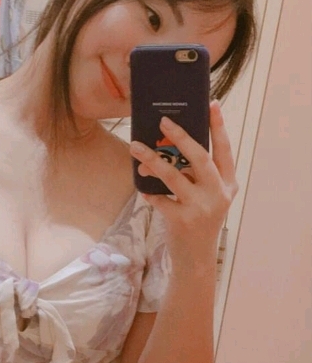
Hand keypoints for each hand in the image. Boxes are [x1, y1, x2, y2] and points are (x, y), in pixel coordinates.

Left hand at [130, 102, 237, 269]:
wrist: (195, 258)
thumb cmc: (198, 221)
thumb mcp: (207, 197)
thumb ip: (198, 175)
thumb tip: (172, 145)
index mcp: (228, 184)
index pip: (225, 150)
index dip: (219, 127)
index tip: (212, 104)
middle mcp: (218, 194)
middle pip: (200, 157)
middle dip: (181, 136)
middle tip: (163, 121)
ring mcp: (201, 208)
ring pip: (174, 175)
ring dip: (152, 159)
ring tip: (135, 146)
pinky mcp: (182, 220)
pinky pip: (160, 198)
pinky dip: (149, 191)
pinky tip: (141, 185)